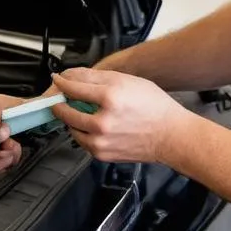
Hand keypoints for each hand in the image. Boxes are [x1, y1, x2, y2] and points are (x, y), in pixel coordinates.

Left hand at [49, 67, 188, 164]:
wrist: (171, 135)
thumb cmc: (155, 108)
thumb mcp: (129, 81)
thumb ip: (97, 77)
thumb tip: (72, 76)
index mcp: (110, 97)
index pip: (73, 87)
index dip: (62, 82)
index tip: (59, 80)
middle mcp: (103, 120)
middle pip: (65, 109)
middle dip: (61, 101)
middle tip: (63, 98)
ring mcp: (100, 139)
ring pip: (70, 126)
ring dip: (71, 118)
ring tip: (83, 112)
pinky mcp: (101, 153)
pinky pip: (81, 140)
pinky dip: (83, 132)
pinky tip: (95, 126)